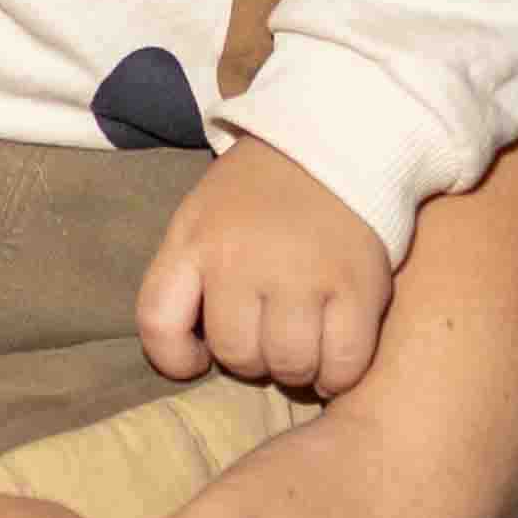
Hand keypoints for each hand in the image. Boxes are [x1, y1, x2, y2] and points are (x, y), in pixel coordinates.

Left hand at [138, 142, 394, 399]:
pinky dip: (338, 375)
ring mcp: (303, 274)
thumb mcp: (201, 216)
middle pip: (236, 355)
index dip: (175, 358)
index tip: (198, 359)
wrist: (332, 142)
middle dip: (251, 359)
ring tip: (303, 344)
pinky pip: (343, 366)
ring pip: (289, 366)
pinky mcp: (358, 286)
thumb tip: (194, 355)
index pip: (159, 322)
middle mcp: (243, 259)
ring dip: (295, 369)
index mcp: (197, 240)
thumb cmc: (259, 194)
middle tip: (268, 334)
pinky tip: (335, 357)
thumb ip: (186, 277)